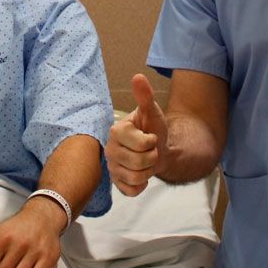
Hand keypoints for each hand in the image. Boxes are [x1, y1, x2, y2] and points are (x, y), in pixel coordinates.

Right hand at [107, 74, 167, 195]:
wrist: (158, 150)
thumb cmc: (153, 130)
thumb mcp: (152, 112)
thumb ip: (145, 96)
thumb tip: (138, 77)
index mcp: (116, 131)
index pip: (140, 143)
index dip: (152, 142)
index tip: (150, 137)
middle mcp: (109, 149)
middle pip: (139, 162)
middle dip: (152, 157)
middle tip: (150, 151)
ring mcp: (112, 167)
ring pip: (136, 177)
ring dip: (148, 171)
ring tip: (146, 162)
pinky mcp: (116, 182)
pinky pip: (132, 191)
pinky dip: (142, 185)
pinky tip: (141, 174)